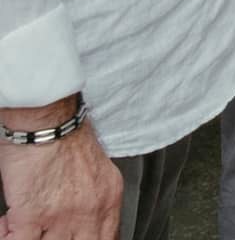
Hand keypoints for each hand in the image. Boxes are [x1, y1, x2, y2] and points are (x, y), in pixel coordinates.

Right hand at [0, 108, 122, 239]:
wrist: (47, 121)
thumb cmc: (66, 137)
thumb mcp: (97, 171)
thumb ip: (95, 198)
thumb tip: (86, 217)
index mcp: (108, 199)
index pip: (109, 239)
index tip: (72, 237)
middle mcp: (91, 211)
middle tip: (45, 232)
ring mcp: (64, 217)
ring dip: (32, 239)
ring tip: (21, 227)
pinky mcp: (34, 215)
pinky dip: (7, 237)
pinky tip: (6, 226)